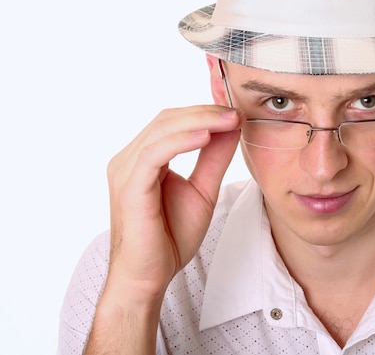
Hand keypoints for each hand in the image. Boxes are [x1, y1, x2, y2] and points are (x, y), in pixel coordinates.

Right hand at [104, 105, 241, 301]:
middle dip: (204, 112)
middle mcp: (129, 159)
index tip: (235, 112)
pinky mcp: (129, 187)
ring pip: (160, 130)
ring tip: (228, 120)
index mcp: (143, 158)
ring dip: (198, 121)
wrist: (149, 276)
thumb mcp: (203, 191)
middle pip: (166, 119)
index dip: (204, 112)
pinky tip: (205, 138)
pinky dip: (180, 142)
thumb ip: (213, 159)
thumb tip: (231, 128)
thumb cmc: (170, 238)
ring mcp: (126, 171)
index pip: (172, 122)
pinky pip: (153, 154)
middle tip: (235, 112)